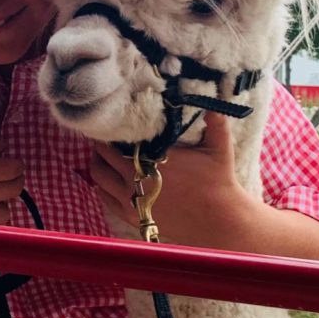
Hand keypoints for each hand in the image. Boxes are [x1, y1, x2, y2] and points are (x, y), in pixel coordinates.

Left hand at [90, 112, 252, 245]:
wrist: (217, 219)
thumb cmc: (218, 182)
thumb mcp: (219, 148)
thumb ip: (216, 121)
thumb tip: (213, 97)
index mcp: (152, 157)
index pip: (118, 138)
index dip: (114, 128)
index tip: (116, 121)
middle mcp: (136, 177)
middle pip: (103, 154)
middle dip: (102, 143)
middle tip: (106, 136)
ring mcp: (131, 199)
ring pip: (99, 175)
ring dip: (98, 162)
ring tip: (104, 154)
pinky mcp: (131, 215)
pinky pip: (104, 197)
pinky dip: (101, 185)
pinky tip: (109, 177)